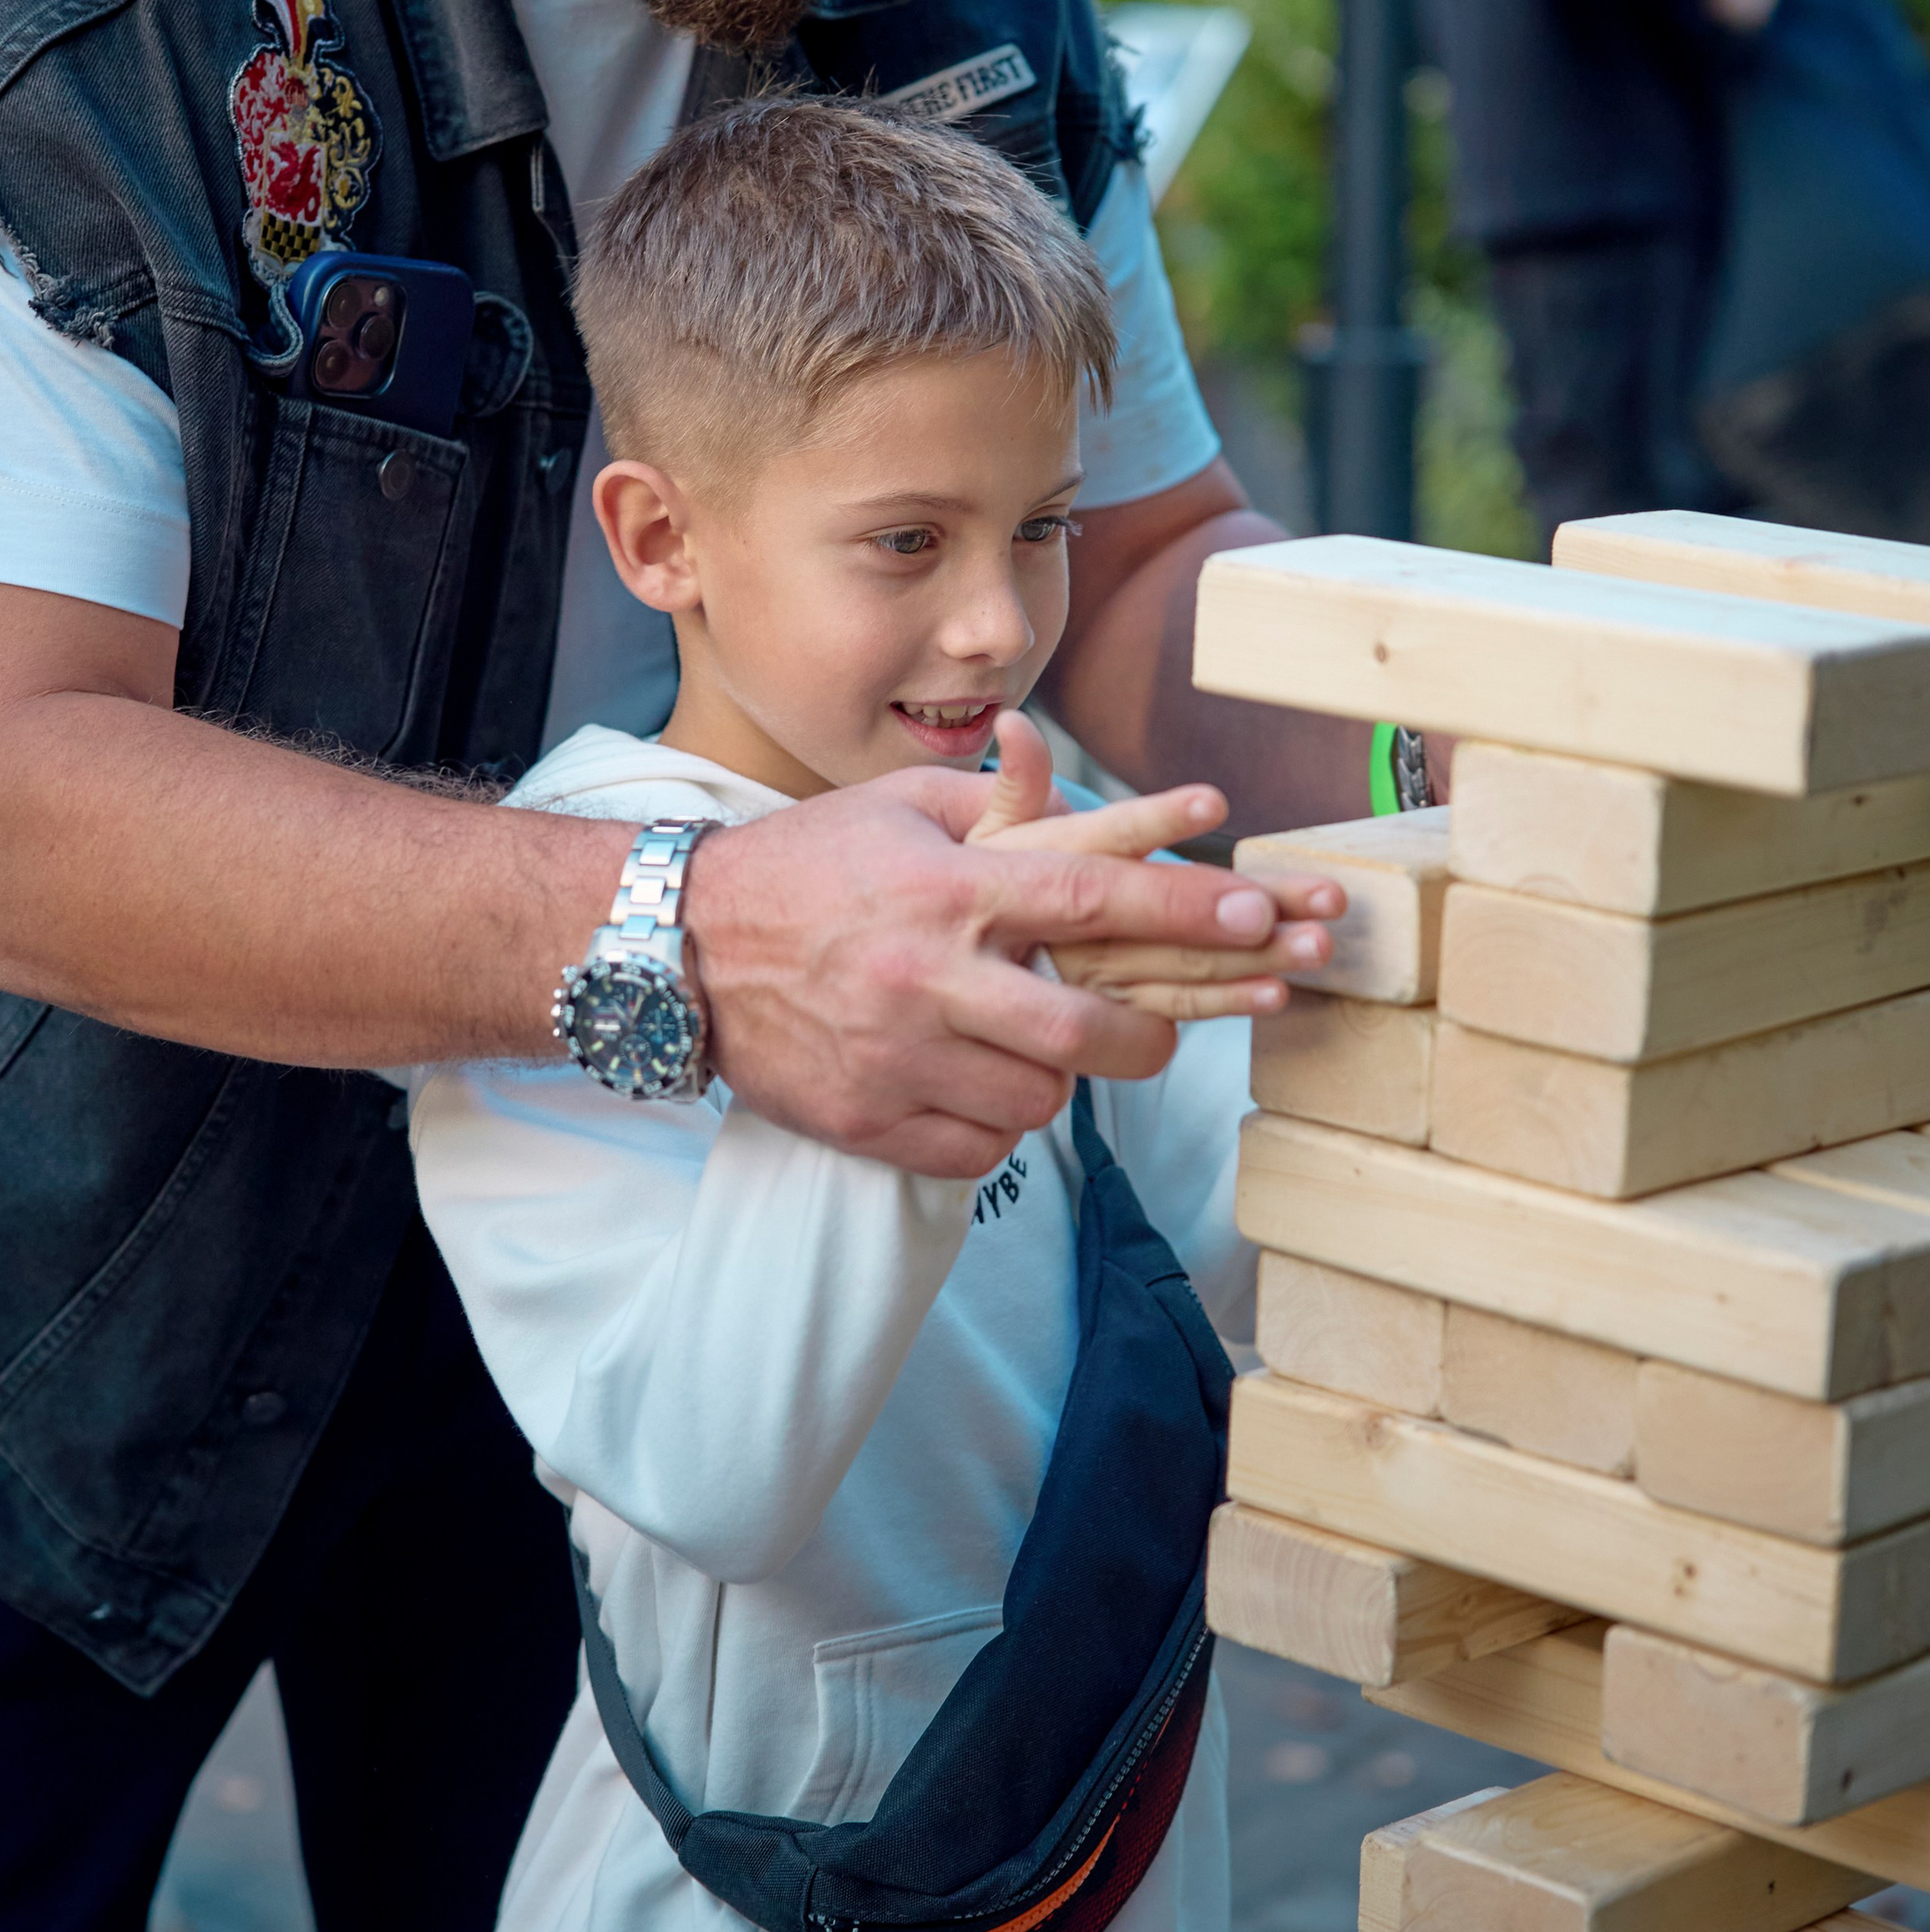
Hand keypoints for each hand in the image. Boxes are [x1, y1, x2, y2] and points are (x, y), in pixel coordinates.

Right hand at [685, 733, 1343, 1179]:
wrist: (672, 947)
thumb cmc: (798, 867)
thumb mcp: (892, 809)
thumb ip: (993, 805)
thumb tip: (1071, 780)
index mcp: (948, 890)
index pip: (1091, 900)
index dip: (1185, 909)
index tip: (1259, 911)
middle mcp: (928, 976)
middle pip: (1085, 1034)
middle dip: (1147, 1039)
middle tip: (1156, 1034)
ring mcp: (894, 1057)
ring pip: (1038, 1103)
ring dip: (1057, 1083)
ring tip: (1031, 1052)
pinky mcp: (864, 1121)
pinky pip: (977, 1151)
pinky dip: (994, 1128)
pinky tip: (974, 1091)